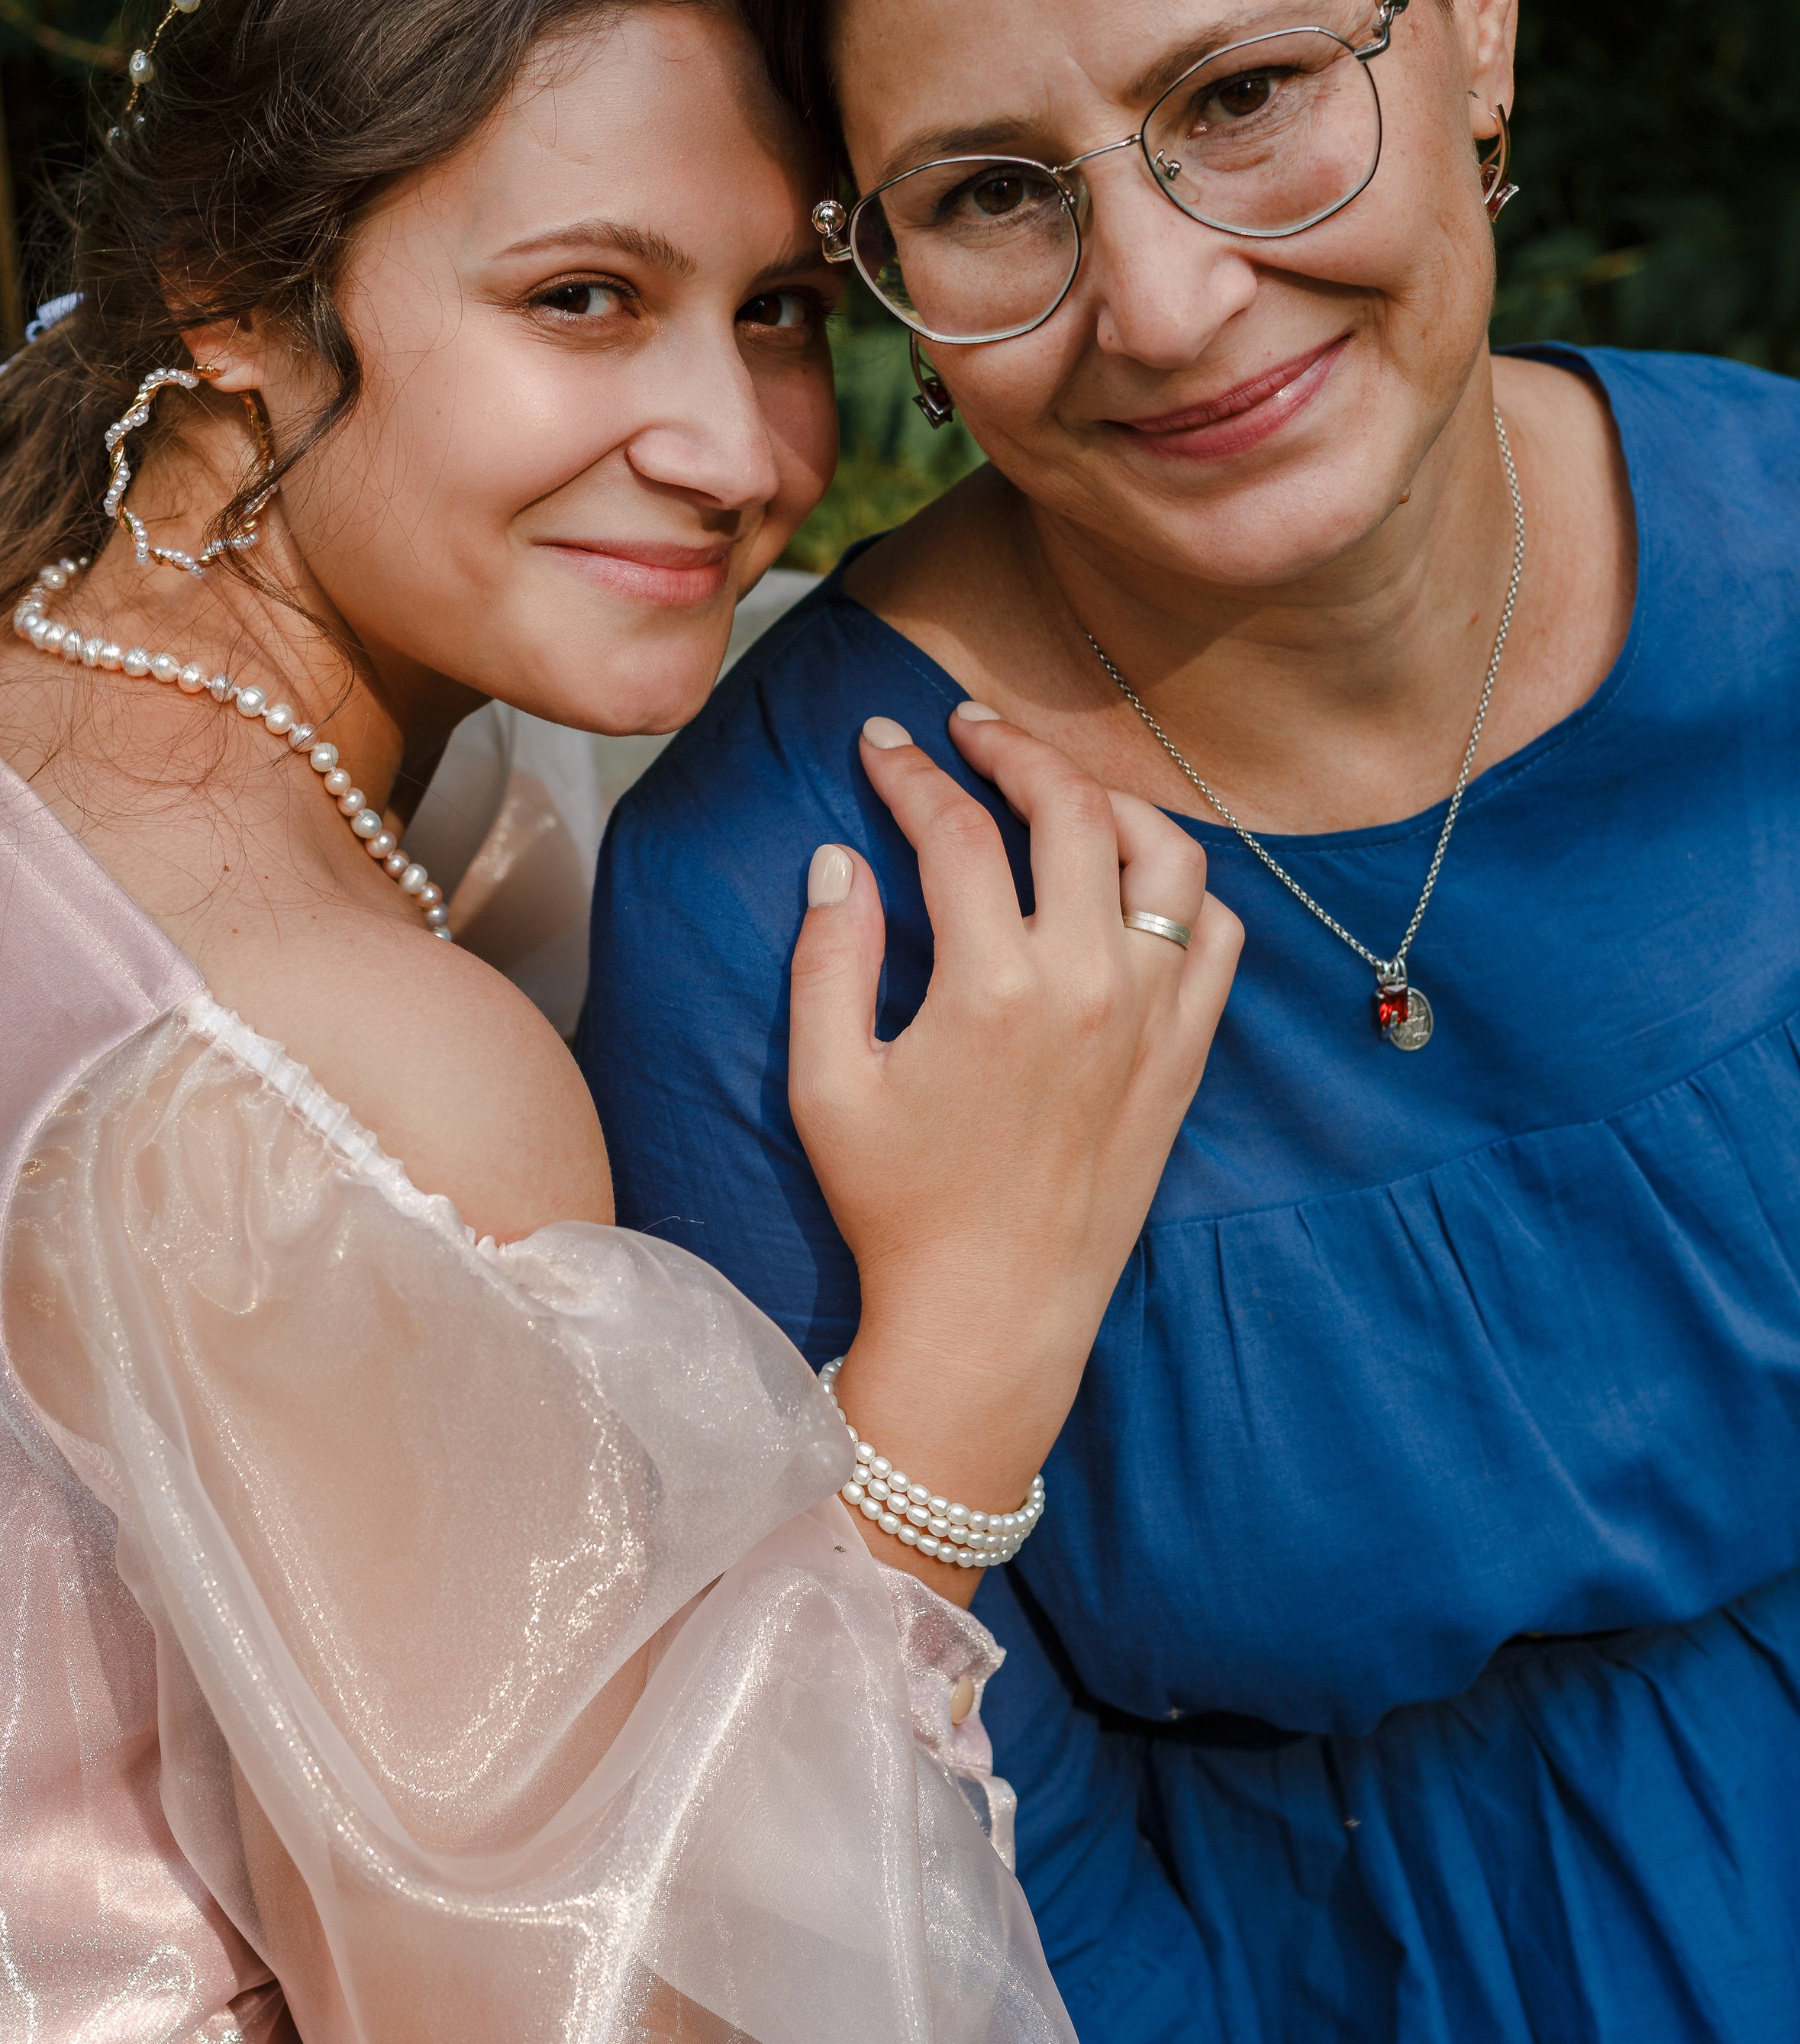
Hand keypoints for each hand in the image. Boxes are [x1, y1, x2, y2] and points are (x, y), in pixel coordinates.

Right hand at [786, 704, 1239, 1600]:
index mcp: (993, 986)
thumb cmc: (898, 1207)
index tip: (881, 743)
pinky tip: (1133, 880)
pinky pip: (1216, 935)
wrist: (994, 1312)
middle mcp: (1090, 985)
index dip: (911, 774)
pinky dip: (1183, 888)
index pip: (957, 832)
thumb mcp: (827, 1085)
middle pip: (1071, 811)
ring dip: (1110, 801)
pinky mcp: (1187, 1054)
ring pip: (1164, 857)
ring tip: (1059, 790)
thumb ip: (829, 959)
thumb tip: (840, 858)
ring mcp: (1154, 1017)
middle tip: (969, 731)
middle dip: (1014, 750)